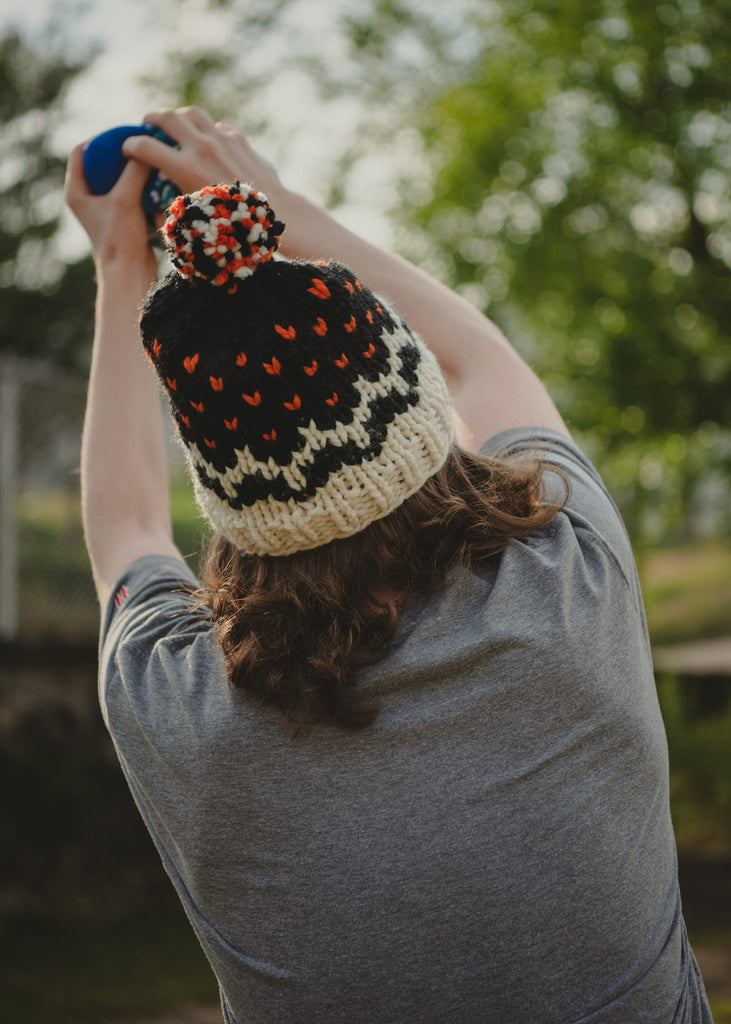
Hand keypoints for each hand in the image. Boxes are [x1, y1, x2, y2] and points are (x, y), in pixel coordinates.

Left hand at [64, 144, 156, 278]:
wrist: (130, 274)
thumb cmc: (120, 240)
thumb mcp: (125, 199)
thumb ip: (134, 171)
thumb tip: (147, 146)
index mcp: (76, 192)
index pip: (81, 151)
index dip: (99, 138)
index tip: (122, 134)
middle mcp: (87, 199)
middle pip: (100, 163)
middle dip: (120, 152)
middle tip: (141, 143)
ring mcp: (104, 209)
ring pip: (117, 178)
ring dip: (133, 168)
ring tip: (151, 158)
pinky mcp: (121, 219)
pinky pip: (130, 192)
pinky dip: (142, 184)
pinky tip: (157, 179)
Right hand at [121, 106, 283, 203]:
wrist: (272, 211)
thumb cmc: (231, 223)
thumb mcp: (195, 215)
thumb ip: (173, 202)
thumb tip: (156, 202)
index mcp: (185, 168)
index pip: (145, 147)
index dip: (131, 147)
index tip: (128, 149)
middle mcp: (202, 147)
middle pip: (167, 118)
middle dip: (151, 118)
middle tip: (146, 124)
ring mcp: (221, 139)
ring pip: (192, 113)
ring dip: (179, 116)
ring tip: (173, 123)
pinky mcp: (237, 139)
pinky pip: (216, 126)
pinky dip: (206, 129)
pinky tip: (204, 139)